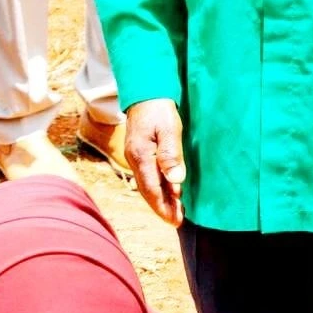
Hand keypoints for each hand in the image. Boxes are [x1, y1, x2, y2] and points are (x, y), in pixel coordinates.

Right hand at [125, 98, 185, 226]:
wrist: (145, 90)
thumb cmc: (159, 108)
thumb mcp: (169, 128)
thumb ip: (171, 154)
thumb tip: (175, 181)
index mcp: (141, 156)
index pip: (152, 189)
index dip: (164, 207)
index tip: (176, 220)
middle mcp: (135, 160)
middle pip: (148, 191)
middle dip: (162, 207)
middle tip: (177, 221)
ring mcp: (136, 157)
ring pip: (148, 185)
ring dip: (161, 199)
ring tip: (175, 212)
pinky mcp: (140, 153)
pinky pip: (148, 176)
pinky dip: (159, 188)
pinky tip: (169, 192)